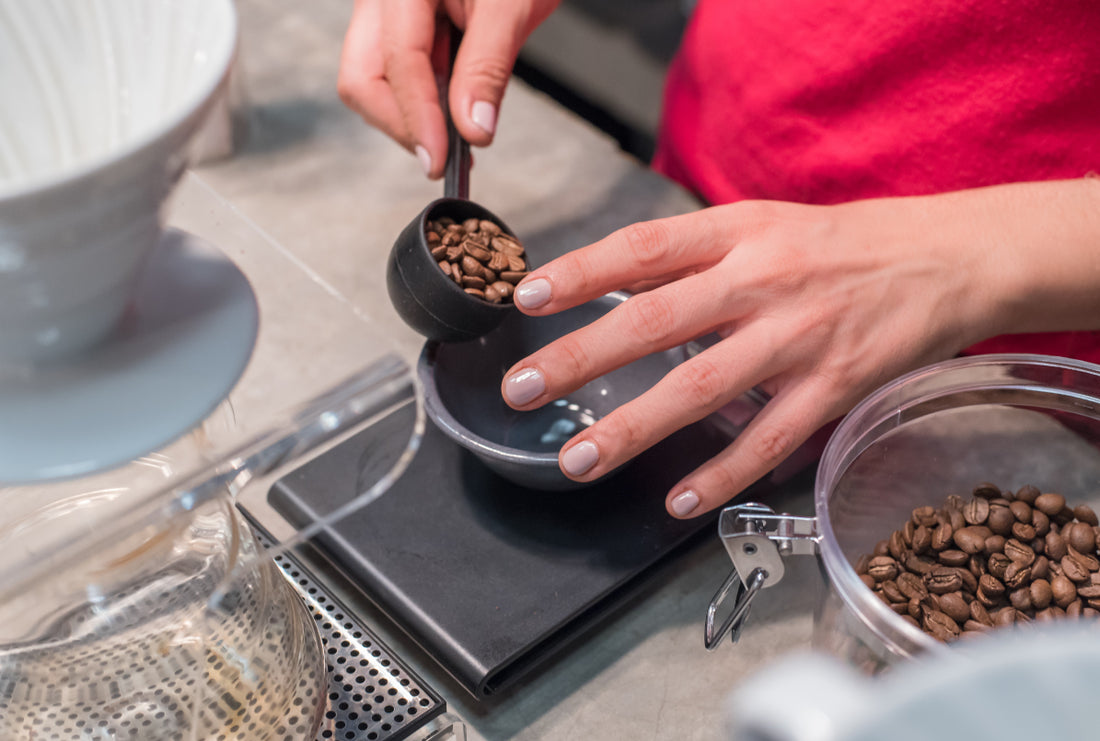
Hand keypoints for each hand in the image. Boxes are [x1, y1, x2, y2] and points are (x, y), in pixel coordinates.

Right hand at [337, 0, 559, 177]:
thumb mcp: (512, 8)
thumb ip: (487, 68)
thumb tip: (473, 129)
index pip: (398, 61)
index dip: (417, 118)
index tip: (437, 161)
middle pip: (363, 78)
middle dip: (402, 124)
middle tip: (443, 157)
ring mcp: (385, 13)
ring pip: (374, 82)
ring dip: (415, 116)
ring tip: (460, 133)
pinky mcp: (400, 28)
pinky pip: (396, 75)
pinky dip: (424, 102)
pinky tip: (454, 114)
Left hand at [498, 191, 1035, 517]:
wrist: (945, 260)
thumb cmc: (839, 245)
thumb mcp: (760, 225)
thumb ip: (689, 256)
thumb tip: (609, 283)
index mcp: (738, 232)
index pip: (644, 247)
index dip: (582, 272)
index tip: (525, 297)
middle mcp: (763, 280)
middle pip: (657, 320)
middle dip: (581, 356)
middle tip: (521, 388)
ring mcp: (799, 336)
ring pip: (702, 387)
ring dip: (634, 427)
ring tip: (578, 458)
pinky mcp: (835, 385)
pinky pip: (769, 438)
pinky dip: (721, 472)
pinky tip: (678, 498)